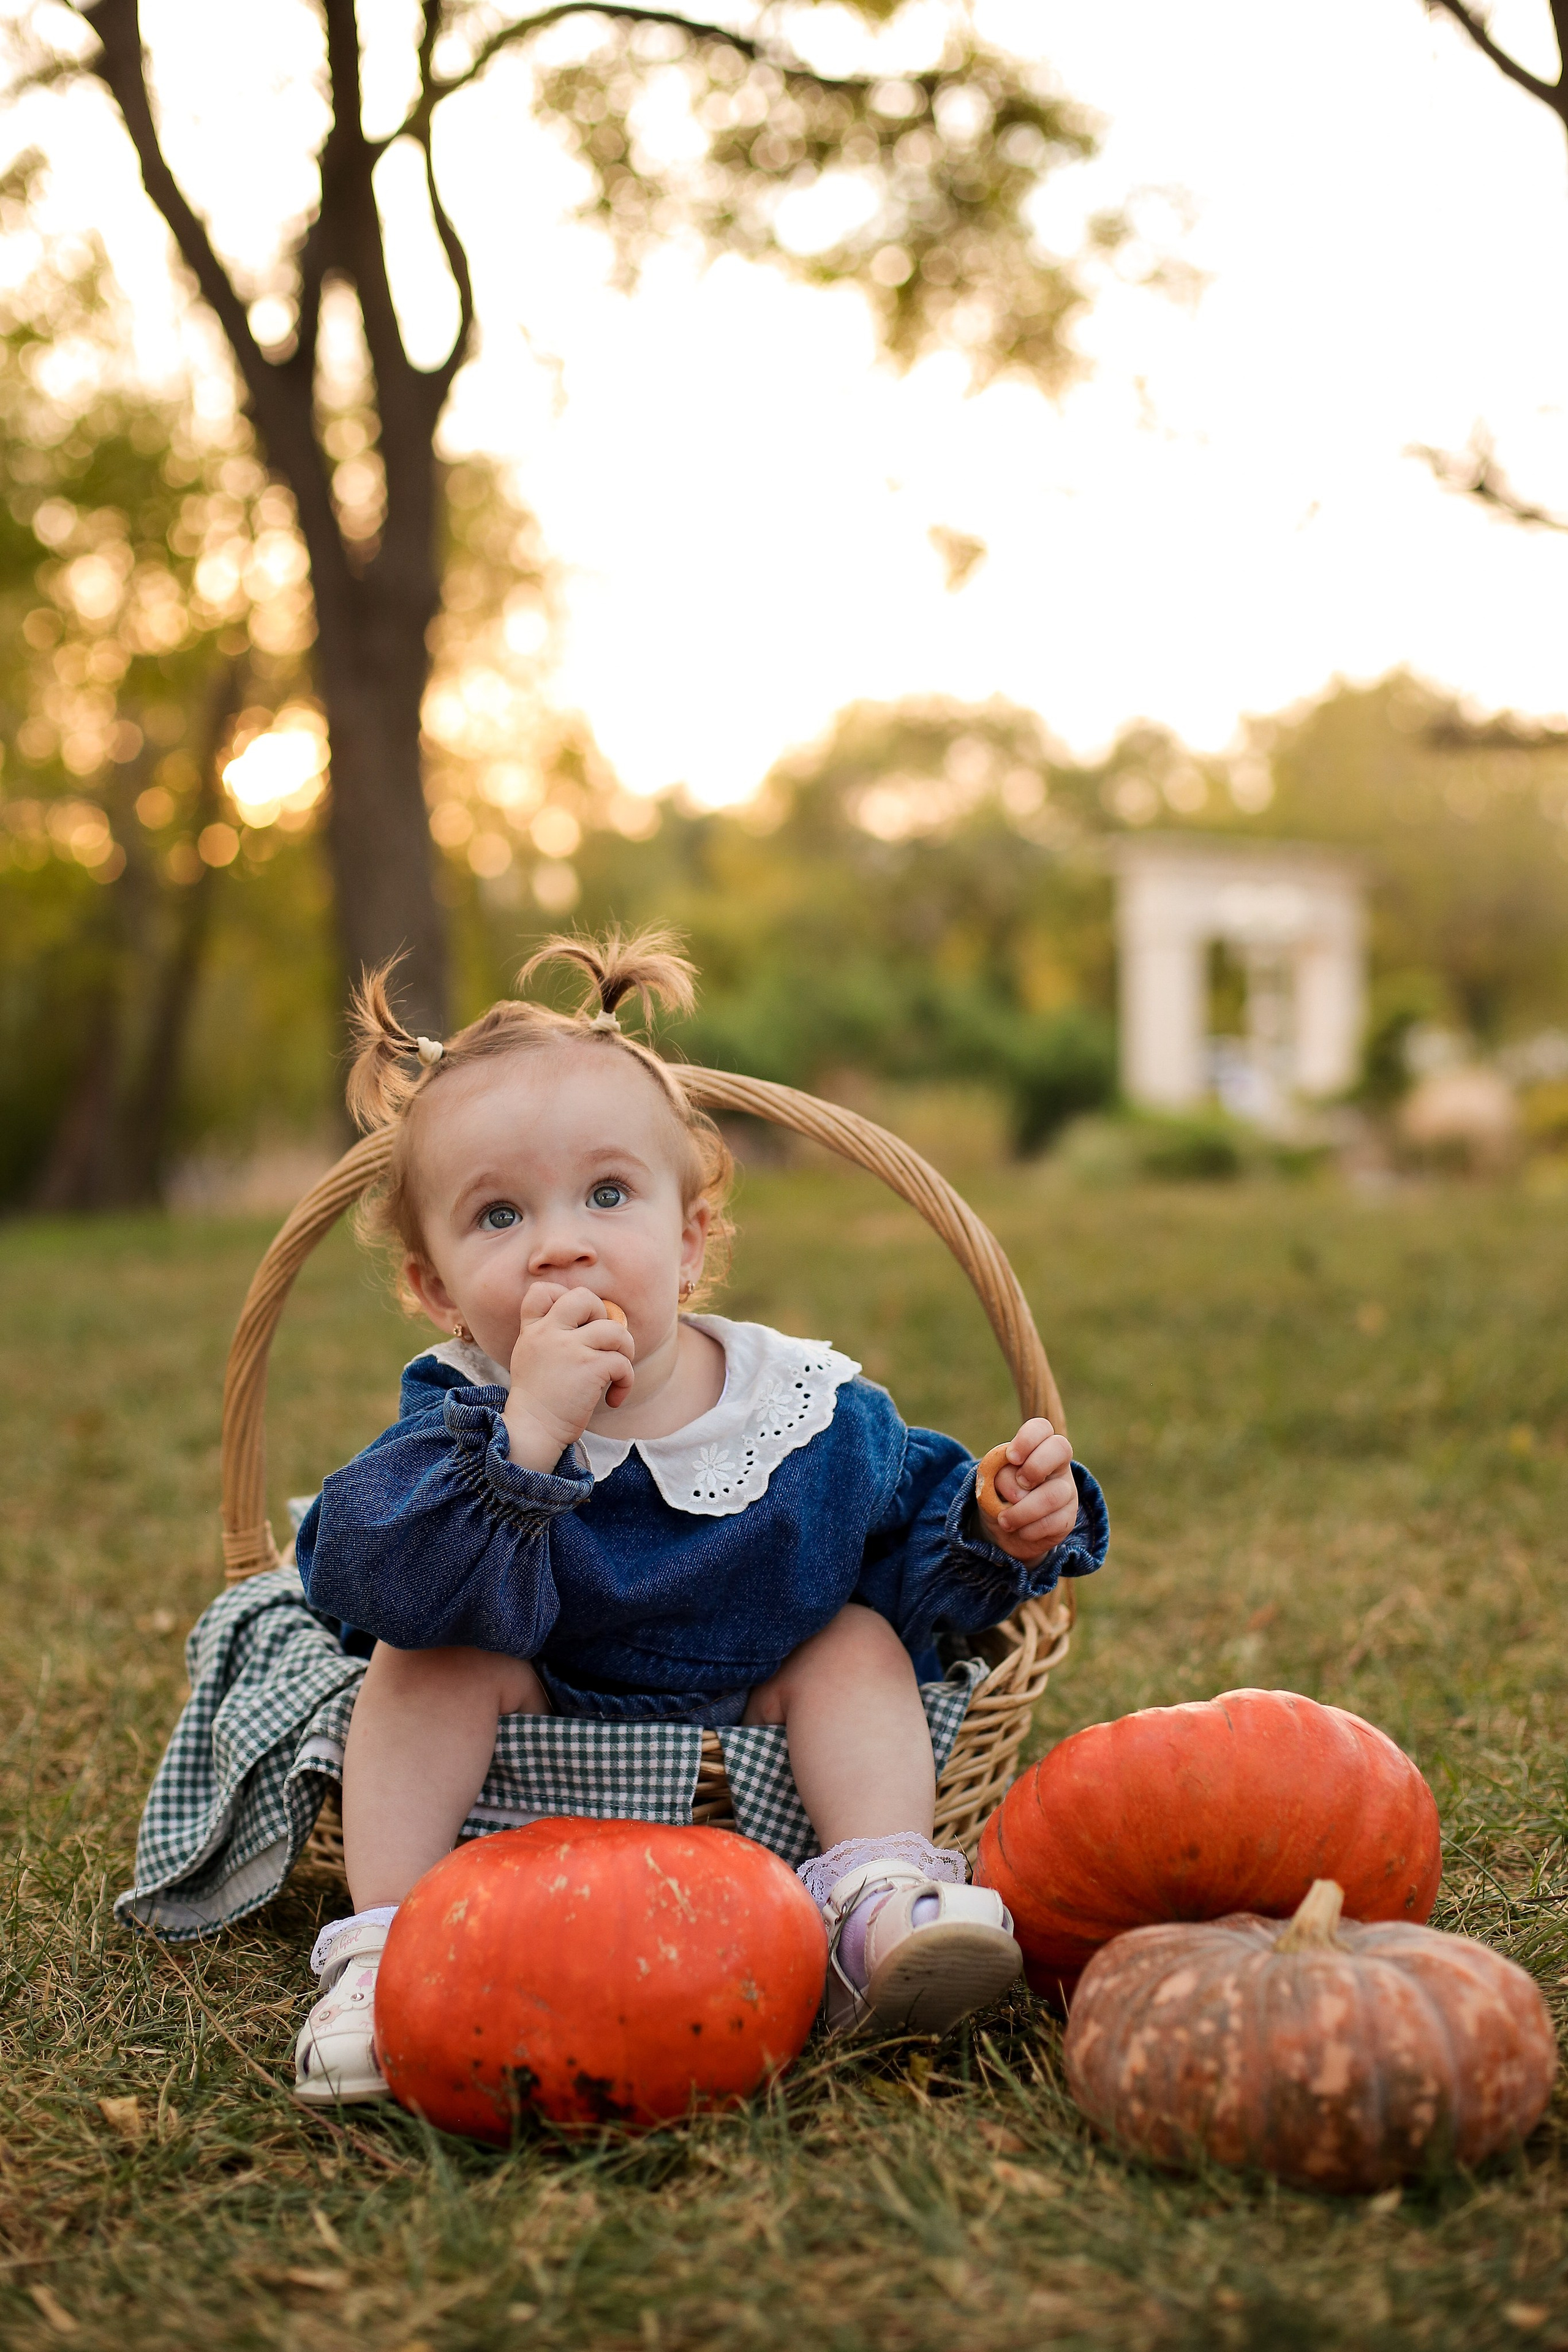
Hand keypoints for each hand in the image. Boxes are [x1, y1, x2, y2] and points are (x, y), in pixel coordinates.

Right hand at [502, 1284, 635, 1471]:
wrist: (534, 1431)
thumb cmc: (539, 1400)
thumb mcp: (531, 1358)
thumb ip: (550, 1336)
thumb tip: (593, 1323)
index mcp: (533, 1330)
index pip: (542, 1291)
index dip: (563, 1296)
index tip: (576, 1321)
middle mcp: (548, 1333)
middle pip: (584, 1297)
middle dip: (603, 1314)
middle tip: (602, 1342)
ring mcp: (569, 1349)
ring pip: (615, 1329)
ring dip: (625, 1349)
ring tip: (617, 1370)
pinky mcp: (589, 1368)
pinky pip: (623, 1361)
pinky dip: (626, 1380)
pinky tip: (614, 1398)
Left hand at [976, 1418, 1077, 1562]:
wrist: (1005, 1529)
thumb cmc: (998, 1495)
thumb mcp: (990, 1482)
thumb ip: (999, 1475)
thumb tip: (1019, 1489)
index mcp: (1036, 1447)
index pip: (1042, 1427)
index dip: (1027, 1439)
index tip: (1010, 1458)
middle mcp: (1057, 1464)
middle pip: (1060, 1448)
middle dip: (1033, 1467)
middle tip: (1015, 1487)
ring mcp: (1066, 1490)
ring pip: (1052, 1494)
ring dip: (1021, 1511)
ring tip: (1004, 1520)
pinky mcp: (1068, 1517)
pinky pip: (1053, 1522)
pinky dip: (1029, 1529)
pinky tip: (1020, 1530)